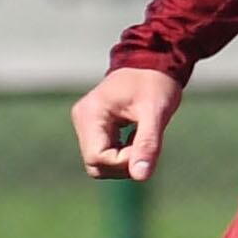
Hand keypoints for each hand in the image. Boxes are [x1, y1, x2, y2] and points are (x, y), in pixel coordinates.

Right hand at [70, 67, 183, 181]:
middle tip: (144, 144)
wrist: (153, 61)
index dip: (124, 162)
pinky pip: (103, 152)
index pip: (98, 158)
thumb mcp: (156, 113)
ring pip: (99, 161)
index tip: (145, 145)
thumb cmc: (156, 83)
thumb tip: (141, 176)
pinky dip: (122, 152)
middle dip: (122, 164)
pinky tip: (135, 135)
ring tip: (140, 136)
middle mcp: (82, 118)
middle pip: (95, 164)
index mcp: (91, 114)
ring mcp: (85, 122)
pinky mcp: (93, 125)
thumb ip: (147, 144)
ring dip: (123, 159)